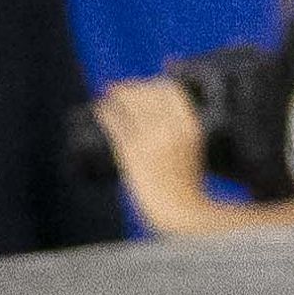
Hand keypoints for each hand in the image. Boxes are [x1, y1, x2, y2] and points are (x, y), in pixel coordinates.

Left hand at [97, 71, 205, 200]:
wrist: (179, 211)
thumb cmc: (186, 182)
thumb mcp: (193, 147)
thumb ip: (179, 124)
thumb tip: (159, 96)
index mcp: (190, 126)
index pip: (171, 91)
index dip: (156, 84)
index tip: (147, 84)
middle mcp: (171, 129)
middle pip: (148, 93)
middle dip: (133, 87)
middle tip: (120, 87)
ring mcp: (150, 140)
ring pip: (129, 103)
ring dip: (116, 94)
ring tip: (108, 92)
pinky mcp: (131, 153)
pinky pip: (115, 123)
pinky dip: (106, 112)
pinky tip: (100, 109)